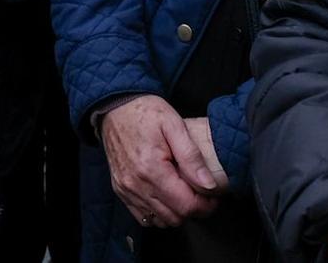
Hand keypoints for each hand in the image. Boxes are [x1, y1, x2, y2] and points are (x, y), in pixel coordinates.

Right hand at [99, 95, 220, 228]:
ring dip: (176, 212)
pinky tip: (166, 196)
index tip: (213, 195)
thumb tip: (208, 185)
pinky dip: (158, 213)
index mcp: (151, 169)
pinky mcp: (120, 191)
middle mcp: (136, 185)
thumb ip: (192, 156)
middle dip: (193, 209)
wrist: (114, 107)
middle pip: (174, 218)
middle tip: (201, 192)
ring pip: (160, 221)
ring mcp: (126, 190)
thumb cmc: (145, 112)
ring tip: (184, 192)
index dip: (205, 205)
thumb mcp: (174, 124)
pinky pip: (143, 217)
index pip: (186, 205)